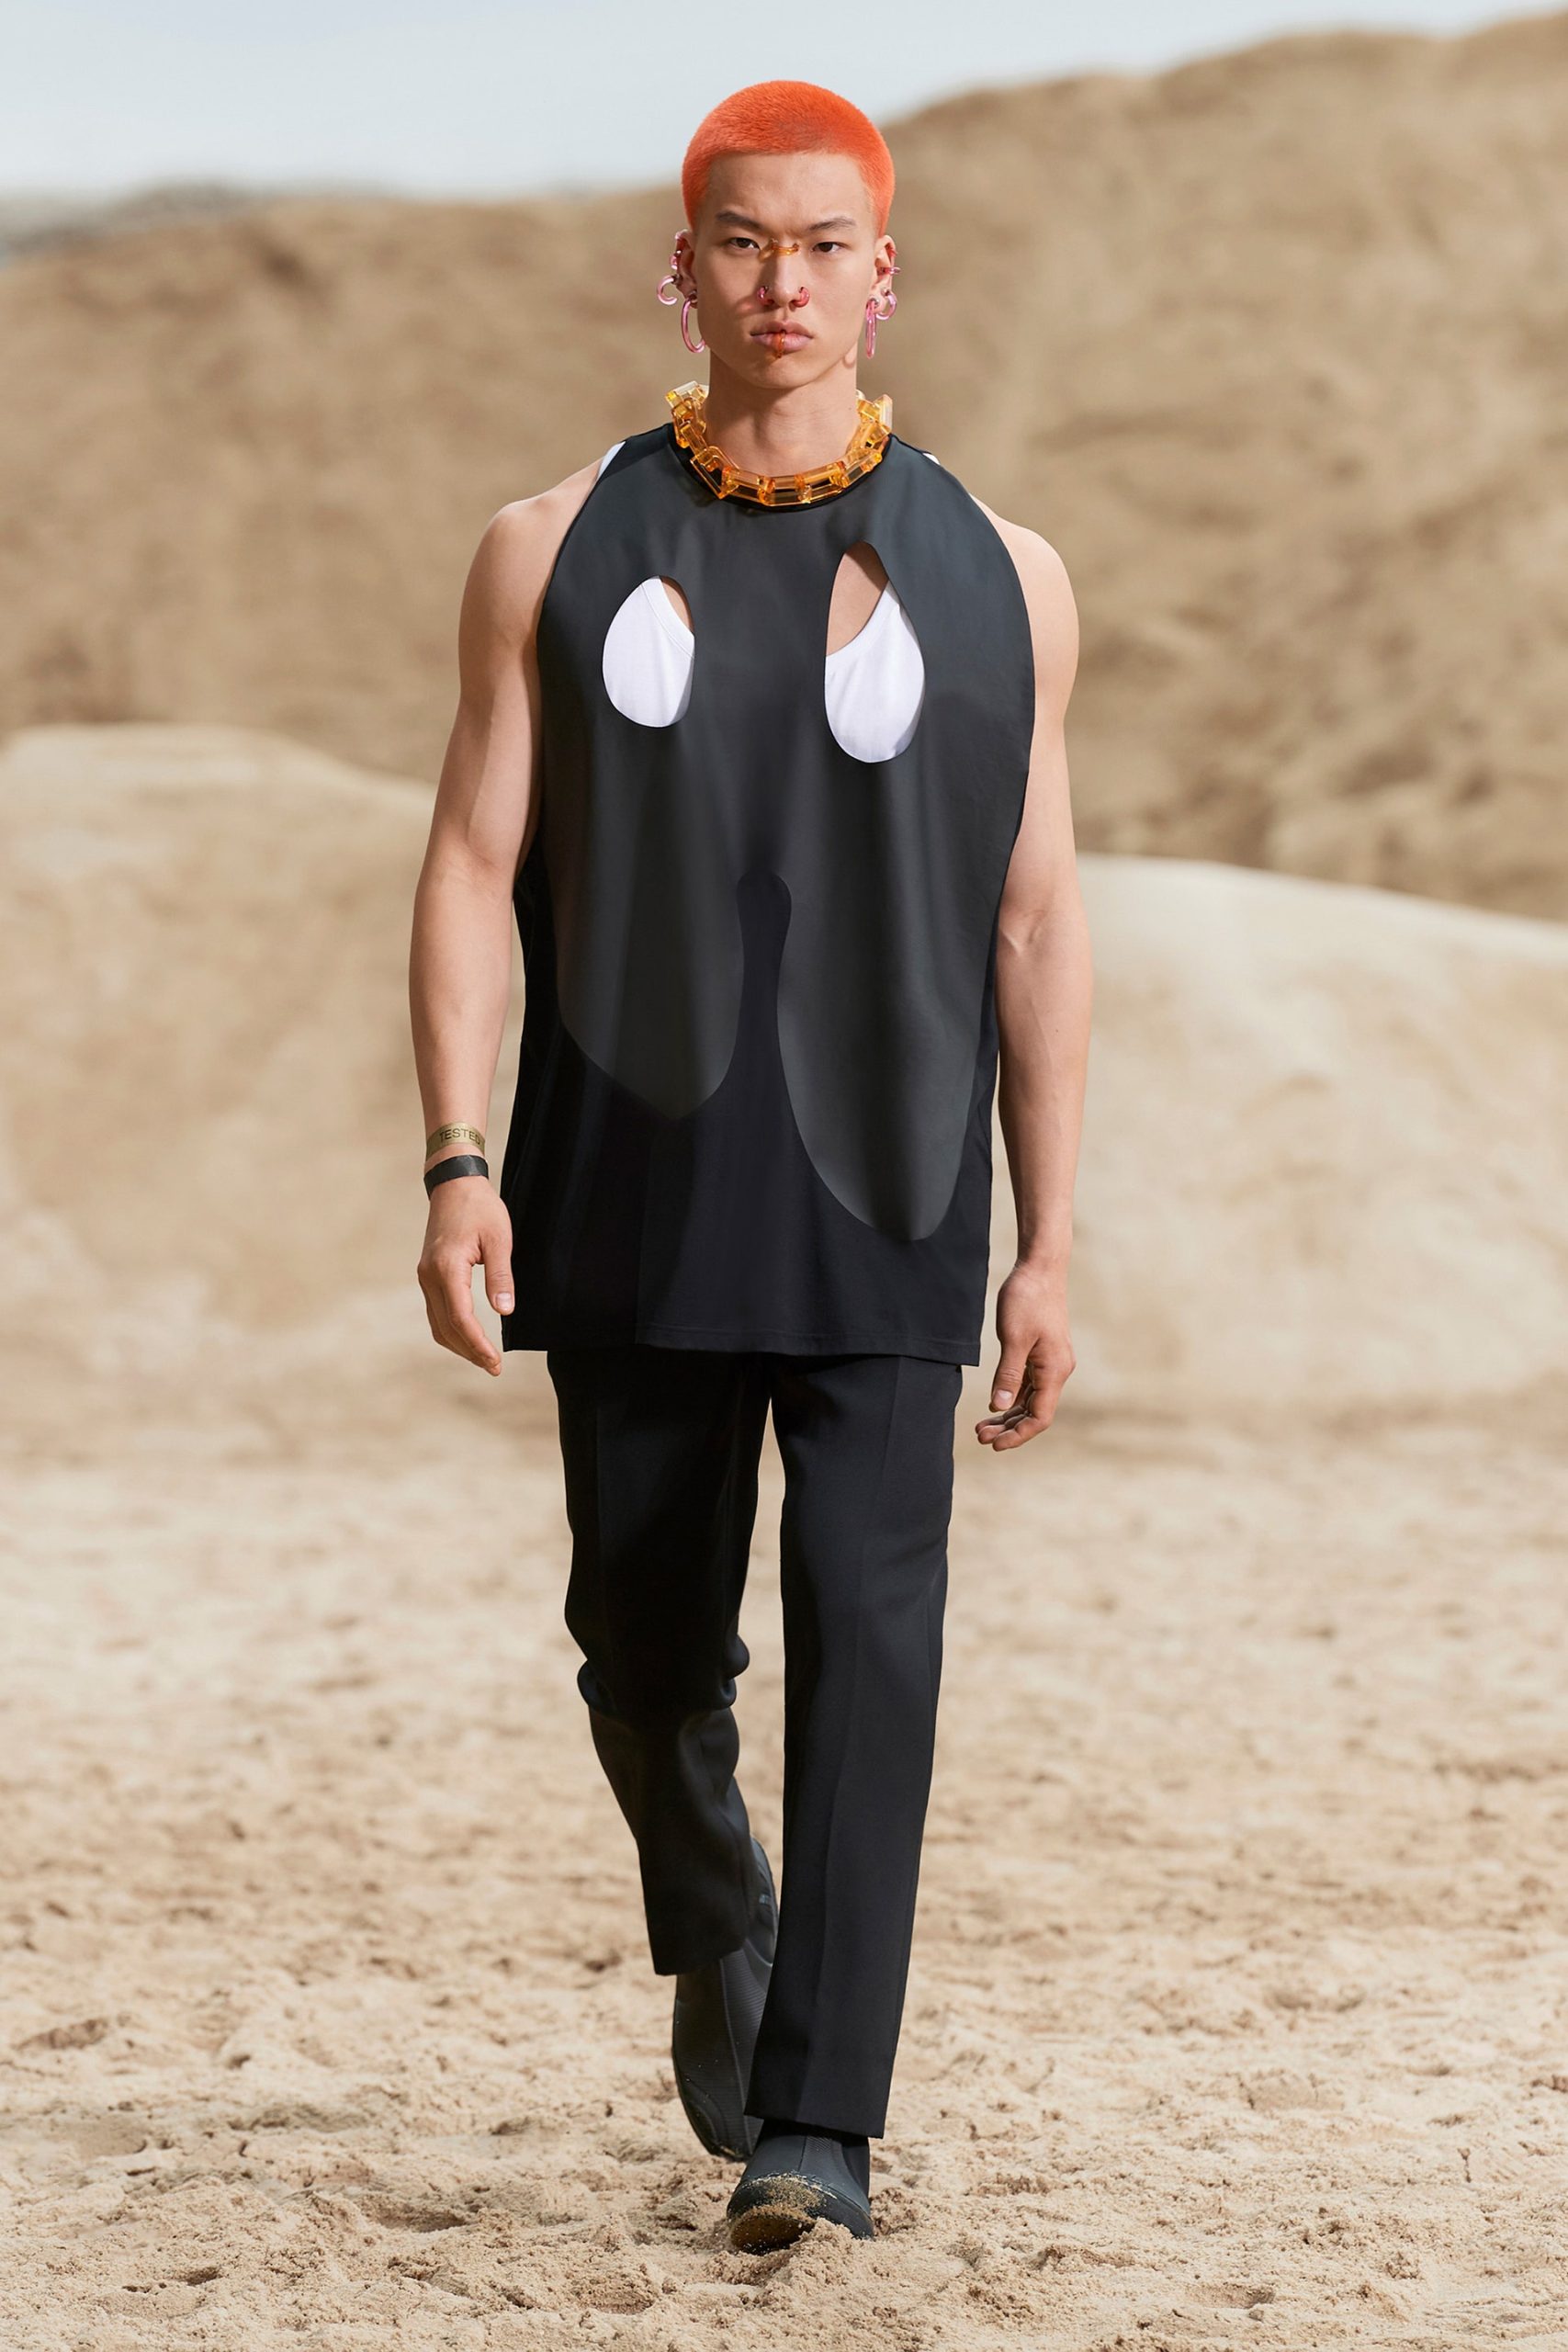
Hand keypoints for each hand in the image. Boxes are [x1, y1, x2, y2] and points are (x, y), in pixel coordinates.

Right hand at [416, 1175, 514, 1375]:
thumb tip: (505, 1312)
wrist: (454, 1185)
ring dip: (459, 1345)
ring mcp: (425, 1276)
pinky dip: (451, 1330)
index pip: (461, 1318)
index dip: (478, 1344)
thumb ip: (500, 1275)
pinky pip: (436, 1312)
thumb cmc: (480, 1208)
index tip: (495, 1362)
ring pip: (437, 1324)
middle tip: (494, 1368)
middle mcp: (429, 1276)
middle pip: (447, 1328)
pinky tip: (468, 1337)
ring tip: (483, 1359)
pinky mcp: (427, 1275)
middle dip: (470, 1351)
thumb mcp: (499, 1238)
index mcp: (447, 1268)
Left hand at [974, 1260, 1074, 1449]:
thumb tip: (999, 1407)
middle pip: (1035, 1412)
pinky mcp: (1044, 1353)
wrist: (1041, 1268)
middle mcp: (1057, 1370)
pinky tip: (996, 1404)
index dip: (1018, 1435)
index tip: (993, 1445)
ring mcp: (1051, 1362)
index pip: (1039, 1417)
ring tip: (983, 1426)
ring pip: (1031, 1399)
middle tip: (979, 1436)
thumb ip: (1008, 1375)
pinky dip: (1013, 1397)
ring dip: (1009, 1415)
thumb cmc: (1027, 1299)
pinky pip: (1030, 1384)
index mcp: (1054, 1371)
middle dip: (1009, 1428)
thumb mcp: (1013, 1339)